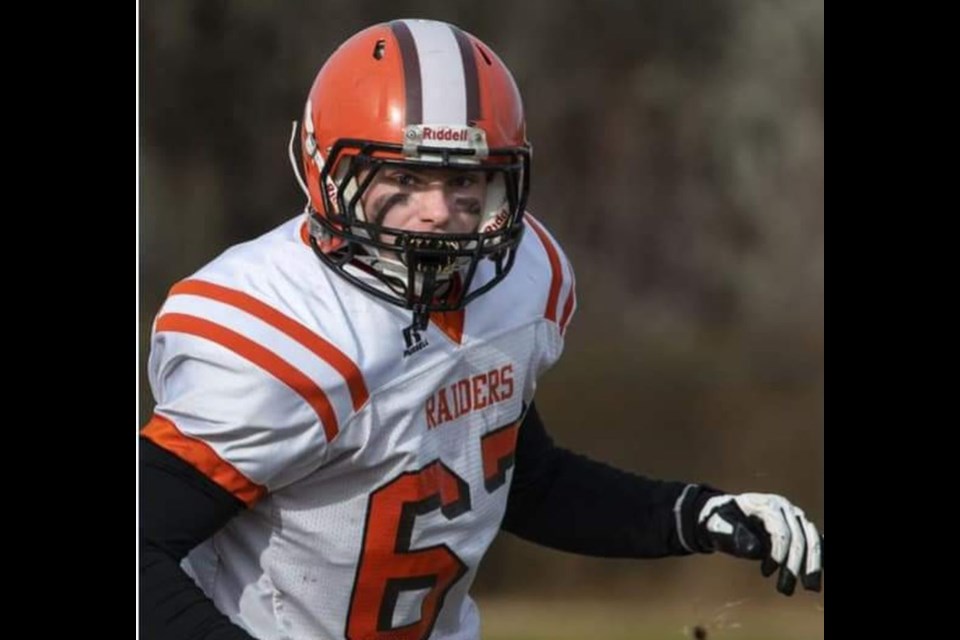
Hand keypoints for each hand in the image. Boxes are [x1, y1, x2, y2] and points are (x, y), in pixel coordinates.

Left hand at [697, 493, 822, 595]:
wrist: (727, 515)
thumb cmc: (722, 521)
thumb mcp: (721, 526)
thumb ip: (736, 536)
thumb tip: (755, 549)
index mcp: (766, 504)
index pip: (781, 532)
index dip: (778, 554)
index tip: (765, 573)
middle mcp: (785, 508)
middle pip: (800, 537)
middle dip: (795, 566)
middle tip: (785, 590)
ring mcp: (794, 517)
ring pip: (812, 540)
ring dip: (812, 565)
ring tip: (809, 588)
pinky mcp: (799, 527)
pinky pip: (814, 541)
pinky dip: (817, 557)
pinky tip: (816, 573)